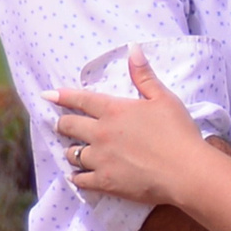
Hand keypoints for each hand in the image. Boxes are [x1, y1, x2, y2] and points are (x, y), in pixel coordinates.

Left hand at [49, 47, 211, 208]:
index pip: (81, 100)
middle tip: (64, 124)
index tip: (47, 95)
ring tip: (76, 151)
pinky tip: (79, 175)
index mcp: (114, 111)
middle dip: (63, 124)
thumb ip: (144, 75)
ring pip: (71, 154)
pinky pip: (79, 180)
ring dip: (72, 151)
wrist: (184, 170)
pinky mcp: (103, 182)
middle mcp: (100, 134)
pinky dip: (77, 177)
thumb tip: (132, 48)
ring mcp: (99, 159)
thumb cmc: (177, 131)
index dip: (62, 96)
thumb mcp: (164, 98)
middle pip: (68, 126)